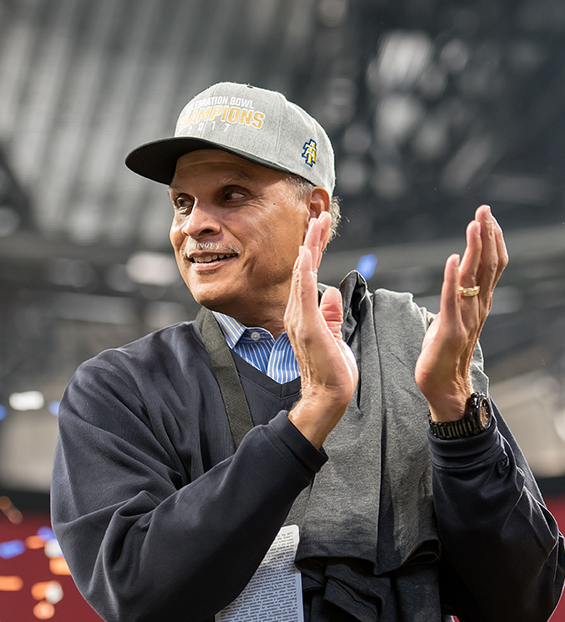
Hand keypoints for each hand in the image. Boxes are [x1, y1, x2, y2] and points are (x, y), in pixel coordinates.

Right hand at [285, 212, 358, 447]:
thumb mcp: (335, 335)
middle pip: (303, 269)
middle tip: (320, 214)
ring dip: (309, 248)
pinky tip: (305, 253)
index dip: (316, 250)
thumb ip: (331, 314)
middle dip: (312, 240)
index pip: (310, 275)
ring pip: (302, 275)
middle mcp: (297, 313)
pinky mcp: (306, 327)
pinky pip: (303, 294)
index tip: (321, 228)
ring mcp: (299, 319)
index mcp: (304, 314)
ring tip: (316, 224)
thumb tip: (332, 294)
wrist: (327, 397)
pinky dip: (304, 272)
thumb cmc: (332, 371)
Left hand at [415, 205, 507, 420]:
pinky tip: (454, 259)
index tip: (486, 216)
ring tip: (474, 224)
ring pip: (475, 277)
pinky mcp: (451, 329)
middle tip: (484, 210)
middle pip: (488, 265)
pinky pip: (453, 299)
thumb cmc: (444, 351)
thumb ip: (457, 296)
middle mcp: (478, 307)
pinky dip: (453, 278)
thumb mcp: (452, 316)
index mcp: (479, 302)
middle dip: (486, 235)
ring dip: (475, 249)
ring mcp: (466, 318)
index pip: (491, 265)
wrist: (443, 385)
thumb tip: (455, 275)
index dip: (490, 239)